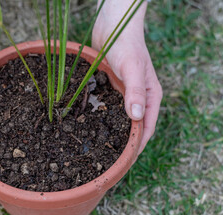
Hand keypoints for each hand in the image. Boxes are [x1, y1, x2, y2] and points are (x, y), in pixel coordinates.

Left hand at [92, 0, 162, 153]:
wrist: (113, 26)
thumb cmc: (126, 45)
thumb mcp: (132, 68)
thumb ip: (135, 91)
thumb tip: (137, 118)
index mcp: (150, 97)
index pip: (146, 128)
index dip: (137, 147)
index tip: (125, 163)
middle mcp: (138, 99)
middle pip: (133, 128)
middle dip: (124, 145)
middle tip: (109, 163)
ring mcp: (124, 94)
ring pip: (119, 120)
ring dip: (112, 134)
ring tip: (98, 151)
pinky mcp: (111, 89)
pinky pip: (107, 108)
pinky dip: (102, 119)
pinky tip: (89, 128)